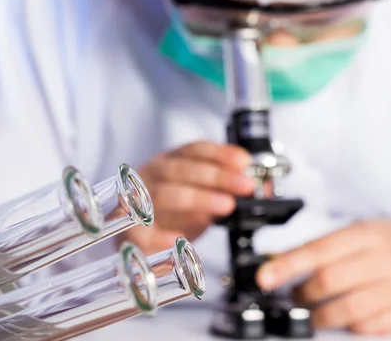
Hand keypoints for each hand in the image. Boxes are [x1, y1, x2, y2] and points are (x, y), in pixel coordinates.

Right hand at [118, 141, 254, 254]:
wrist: (137, 239)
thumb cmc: (172, 213)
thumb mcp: (201, 196)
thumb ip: (226, 189)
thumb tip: (261, 187)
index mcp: (168, 163)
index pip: (194, 150)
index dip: (220, 153)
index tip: (245, 161)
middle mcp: (150, 177)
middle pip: (180, 169)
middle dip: (216, 175)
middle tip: (245, 185)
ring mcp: (135, 202)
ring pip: (164, 194)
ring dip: (197, 198)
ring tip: (226, 205)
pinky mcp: (129, 233)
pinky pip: (142, 233)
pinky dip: (160, 237)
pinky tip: (179, 241)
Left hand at [256, 221, 390, 335]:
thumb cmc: (388, 243)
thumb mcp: (358, 232)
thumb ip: (323, 248)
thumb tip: (278, 262)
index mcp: (366, 234)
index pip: (319, 249)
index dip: (288, 265)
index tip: (265, 278)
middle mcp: (384, 259)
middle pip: (330, 281)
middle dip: (303, 294)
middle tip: (294, 297)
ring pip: (348, 309)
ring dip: (321, 315)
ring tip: (312, 313)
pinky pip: (369, 327)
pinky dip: (350, 326)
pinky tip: (345, 318)